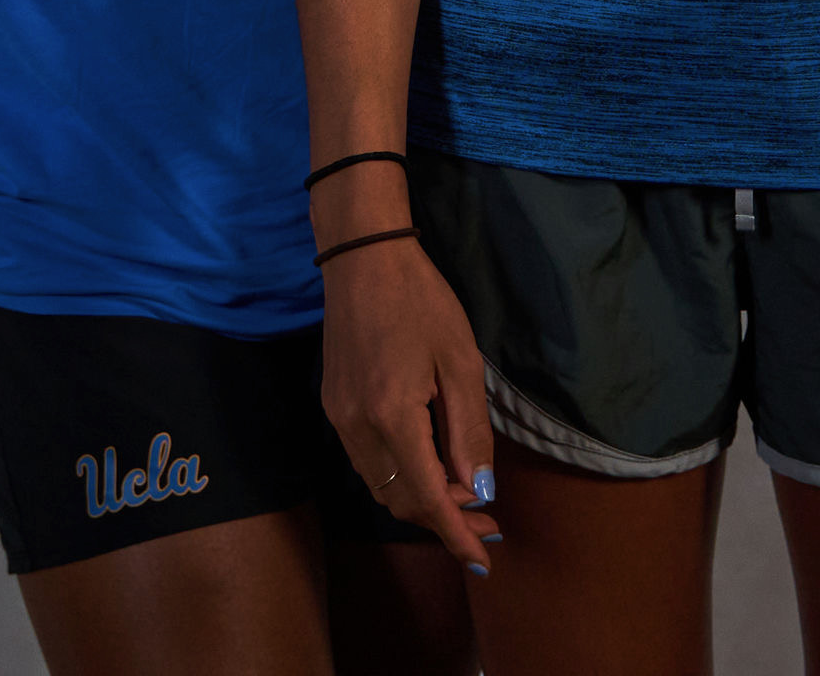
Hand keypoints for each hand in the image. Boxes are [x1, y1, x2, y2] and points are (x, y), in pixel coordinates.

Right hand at [318, 239, 503, 571]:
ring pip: (381, 486)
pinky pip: (367, 463)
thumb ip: (468, 432)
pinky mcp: (333, 406)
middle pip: (401, 501)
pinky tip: (429, 463)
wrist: (363, 259)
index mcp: (392, 417)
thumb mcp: (461, 363)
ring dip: (422, 499)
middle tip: (486, 520)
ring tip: (464, 492)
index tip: (482, 560)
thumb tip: (479, 490)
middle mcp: (357, 428)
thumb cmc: (421, 301)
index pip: (428, 497)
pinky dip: (400, 476)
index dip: (456, 534)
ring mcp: (339, 419)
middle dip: (445, 518)